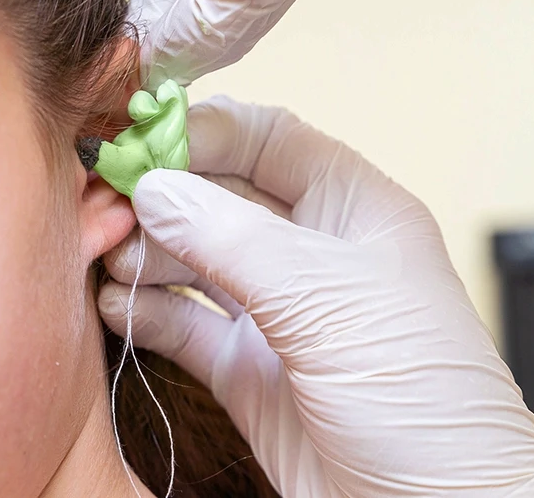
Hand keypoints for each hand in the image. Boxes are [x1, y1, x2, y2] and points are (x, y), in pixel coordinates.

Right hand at [100, 96, 533, 495]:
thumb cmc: (424, 402)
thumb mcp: (328, 299)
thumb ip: (233, 237)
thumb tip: (154, 190)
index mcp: (352, 211)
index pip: (268, 140)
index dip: (204, 132)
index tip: (140, 140)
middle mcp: (308, 253)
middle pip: (217, 195)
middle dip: (161, 196)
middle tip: (109, 203)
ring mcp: (273, 312)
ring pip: (191, 257)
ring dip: (145, 254)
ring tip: (114, 262)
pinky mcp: (243, 368)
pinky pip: (180, 322)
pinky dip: (144, 311)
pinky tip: (120, 308)